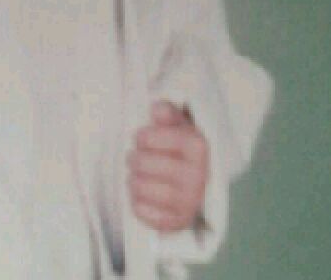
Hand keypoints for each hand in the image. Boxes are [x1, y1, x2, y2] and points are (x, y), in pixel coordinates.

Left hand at [127, 101, 208, 232]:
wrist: (198, 182)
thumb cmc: (180, 148)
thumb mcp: (177, 124)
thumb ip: (166, 112)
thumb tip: (156, 108)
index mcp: (197, 146)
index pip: (148, 138)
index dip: (141, 137)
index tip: (143, 139)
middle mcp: (197, 175)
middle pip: (142, 163)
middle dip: (133, 159)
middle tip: (135, 159)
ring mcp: (189, 200)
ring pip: (140, 188)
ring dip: (132, 181)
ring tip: (136, 176)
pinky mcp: (178, 221)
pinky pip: (143, 212)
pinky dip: (136, 203)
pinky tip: (141, 196)